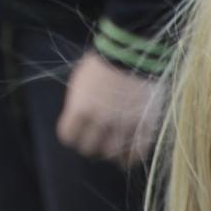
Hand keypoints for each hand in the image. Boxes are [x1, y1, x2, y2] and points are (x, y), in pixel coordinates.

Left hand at [55, 50, 161, 166]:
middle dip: (90, 145)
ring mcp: (122, 125)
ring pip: (111, 154)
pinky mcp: (142, 126)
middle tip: (96, 141)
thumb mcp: (81, 79)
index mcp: (80, 108)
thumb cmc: (104, 60)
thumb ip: (79, 102)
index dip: (72, 136)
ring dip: (110, 153)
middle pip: (88, 148)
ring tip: (113, 150)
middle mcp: (99, 121)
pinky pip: (135, 153)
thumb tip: (79, 118)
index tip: (77, 134)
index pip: (68, 136)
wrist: (134, 52)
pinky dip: (130, 158)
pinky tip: (128, 157)